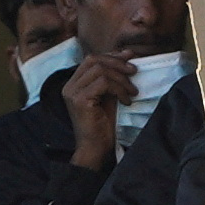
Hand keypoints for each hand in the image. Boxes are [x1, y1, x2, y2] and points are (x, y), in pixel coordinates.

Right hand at [59, 52, 135, 169]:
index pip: (91, 59)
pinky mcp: (80, 100)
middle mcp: (70, 86)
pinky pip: (104, 83)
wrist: (95, 148)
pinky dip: (119, 89)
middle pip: (94, 60)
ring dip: (121, 79)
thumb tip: (127, 55)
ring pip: (100, 70)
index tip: (130, 56)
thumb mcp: (109, 95)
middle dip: (117, 63)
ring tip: (132, 92)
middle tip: (134, 71)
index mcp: (74, 83)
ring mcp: (72, 92)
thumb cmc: (103, 124)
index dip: (111, 55)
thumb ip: (113, 77)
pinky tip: (126, 101)